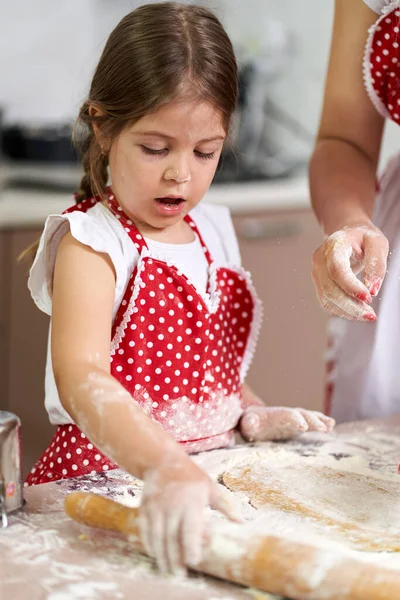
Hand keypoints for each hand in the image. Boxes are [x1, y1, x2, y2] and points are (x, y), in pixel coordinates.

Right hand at [137, 454, 241, 574]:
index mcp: (191, 500)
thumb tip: (241, 522)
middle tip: (180, 574)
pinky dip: (149, 544)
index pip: (190, 527)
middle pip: (172, 536)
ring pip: (157, 536)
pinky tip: (155, 555)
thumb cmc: (191, 476)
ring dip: (161, 555)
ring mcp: (156, 506)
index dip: (191, 545)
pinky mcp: (145, 507)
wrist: (162, 460)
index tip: (194, 561)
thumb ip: (225, 506)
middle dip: (175, 557)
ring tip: (167, 570)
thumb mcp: (210, 487)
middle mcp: (172, 505)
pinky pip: (145, 529)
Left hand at [240, 405, 334, 441]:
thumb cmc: (249, 423)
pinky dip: (320, 423)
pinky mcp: (298, 426)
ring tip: (330, 425)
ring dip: (319, 420)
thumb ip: (249, 423)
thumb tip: (252, 421)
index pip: (287, 414)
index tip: (303, 427)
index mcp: (276, 414)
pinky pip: (311, 423)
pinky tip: (330, 426)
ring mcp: (294, 419)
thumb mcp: (247, 424)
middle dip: (312, 420)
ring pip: (308, 417)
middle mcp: (287, 414)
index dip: (296, 419)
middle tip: (322, 428)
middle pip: (302, 414)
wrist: (253, 420)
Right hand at [312, 224, 388, 319]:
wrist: (347, 234)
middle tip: (371, 314)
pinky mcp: (319, 284)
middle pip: (330, 288)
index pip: (337, 269)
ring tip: (367, 313)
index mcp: (334, 245)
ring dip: (347, 310)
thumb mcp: (377, 243)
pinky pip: (327, 302)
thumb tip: (372, 289)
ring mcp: (316, 272)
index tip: (368, 297)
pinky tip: (357, 311)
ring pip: (327, 299)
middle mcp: (320, 259)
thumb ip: (377, 264)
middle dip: (351, 305)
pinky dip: (343, 310)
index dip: (350, 286)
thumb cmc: (362, 238)